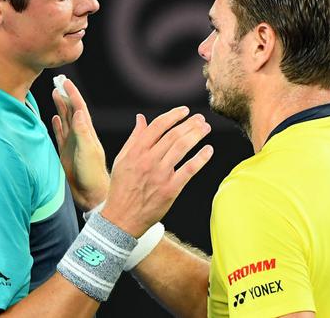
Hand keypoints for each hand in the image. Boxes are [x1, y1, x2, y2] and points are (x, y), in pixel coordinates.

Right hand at [51, 79, 108, 210]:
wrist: (90, 194)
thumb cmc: (92, 174)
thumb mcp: (88, 151)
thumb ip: (82, 132)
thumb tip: (79, 111)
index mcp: (86, 132)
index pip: (79, 107)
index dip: (73, 93)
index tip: (66, 81)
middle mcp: (79, 135)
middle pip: (71, 110)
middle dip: (66, 96)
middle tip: (58, 81)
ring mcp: (72, 144)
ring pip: (65, 120)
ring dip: (61, 107)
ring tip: (55, 93)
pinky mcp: (65, 153)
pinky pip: (60, 135)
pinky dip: (57, 125)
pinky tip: (54, 118)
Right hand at [101, 106, 213, 236]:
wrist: (121, 218)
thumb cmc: (121, 187)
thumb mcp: (122, 159)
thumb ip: (134, 138)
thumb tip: (141, 118)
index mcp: (136, 151)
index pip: (158, 126)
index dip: (173, 115)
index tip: (185, 111)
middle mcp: (149, 160)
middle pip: (173, 135)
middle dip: (190, 124)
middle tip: (201, 119)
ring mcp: (160, 175)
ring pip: (182, 148)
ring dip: (196, 135)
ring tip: (206, 128)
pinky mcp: (170, 189)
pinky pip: (189, 169)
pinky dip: (200, 158)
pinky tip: (208, 150)